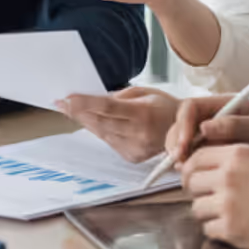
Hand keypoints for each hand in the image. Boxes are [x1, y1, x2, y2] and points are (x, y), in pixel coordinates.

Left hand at [55, 87, 180, 163]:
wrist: (186, 131)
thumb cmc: (163, 106)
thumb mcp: (144, 92)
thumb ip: (119, 96)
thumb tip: (94, 100)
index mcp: (144, 113)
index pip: (108, 108)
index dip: (86, 104)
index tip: (67, 98)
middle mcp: (140, 134)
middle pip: (101, 123)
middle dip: (78, 112)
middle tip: (61, 103)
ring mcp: (136, 148)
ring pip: (102, 134)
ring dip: (85, 121)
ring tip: (70, 109)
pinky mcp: (133, 157)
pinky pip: (109, 142)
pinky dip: (99, 131)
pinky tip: (91, 121)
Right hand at [167, 97, 248, 172]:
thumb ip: (237, 126)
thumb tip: (204, 127)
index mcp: (227, 106)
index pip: (191, 108)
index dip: (182, 126)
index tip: (184, 147)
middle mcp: (216, 120)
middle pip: (182, 126)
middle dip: (176, 143)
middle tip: (179, 164)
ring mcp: (215, 139)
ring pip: (184, 144)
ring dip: (180, 157)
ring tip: (184, 173)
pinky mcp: (216, 157)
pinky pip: (195, 160)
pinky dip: (189, 169)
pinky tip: (193, 180)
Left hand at [183, 144, 248, 248]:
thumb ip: (235, 161)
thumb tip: (210, 169)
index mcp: (237, 154)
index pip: (197, 158)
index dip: (192, 169)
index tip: (194, 178)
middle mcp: (228, 176)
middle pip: (192, 182)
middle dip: (198, 191)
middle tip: (209, 198)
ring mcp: (227, 203)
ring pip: (197, 207)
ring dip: (208, 212)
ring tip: (227, 214)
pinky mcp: (230, 228)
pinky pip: (208, 228)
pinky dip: (217, 229)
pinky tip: (235, 227)